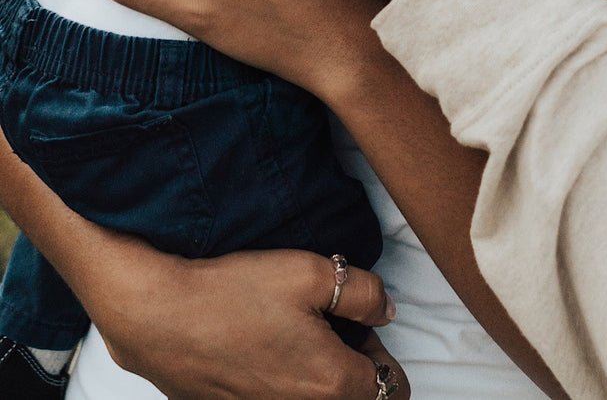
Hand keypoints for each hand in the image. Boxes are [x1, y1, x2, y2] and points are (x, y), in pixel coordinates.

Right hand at [83, 239, 407, 399]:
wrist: (161, 318)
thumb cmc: (234, 293)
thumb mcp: (313, 272)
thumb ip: (365, 293)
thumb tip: (385, 310)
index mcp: (332, 384)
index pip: (392, 387)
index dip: (381, 350)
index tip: (358, 323)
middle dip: (354, 368)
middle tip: (329, 327)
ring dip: (317, 378)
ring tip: (296, 338)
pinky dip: (282, 385)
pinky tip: (264, 352)